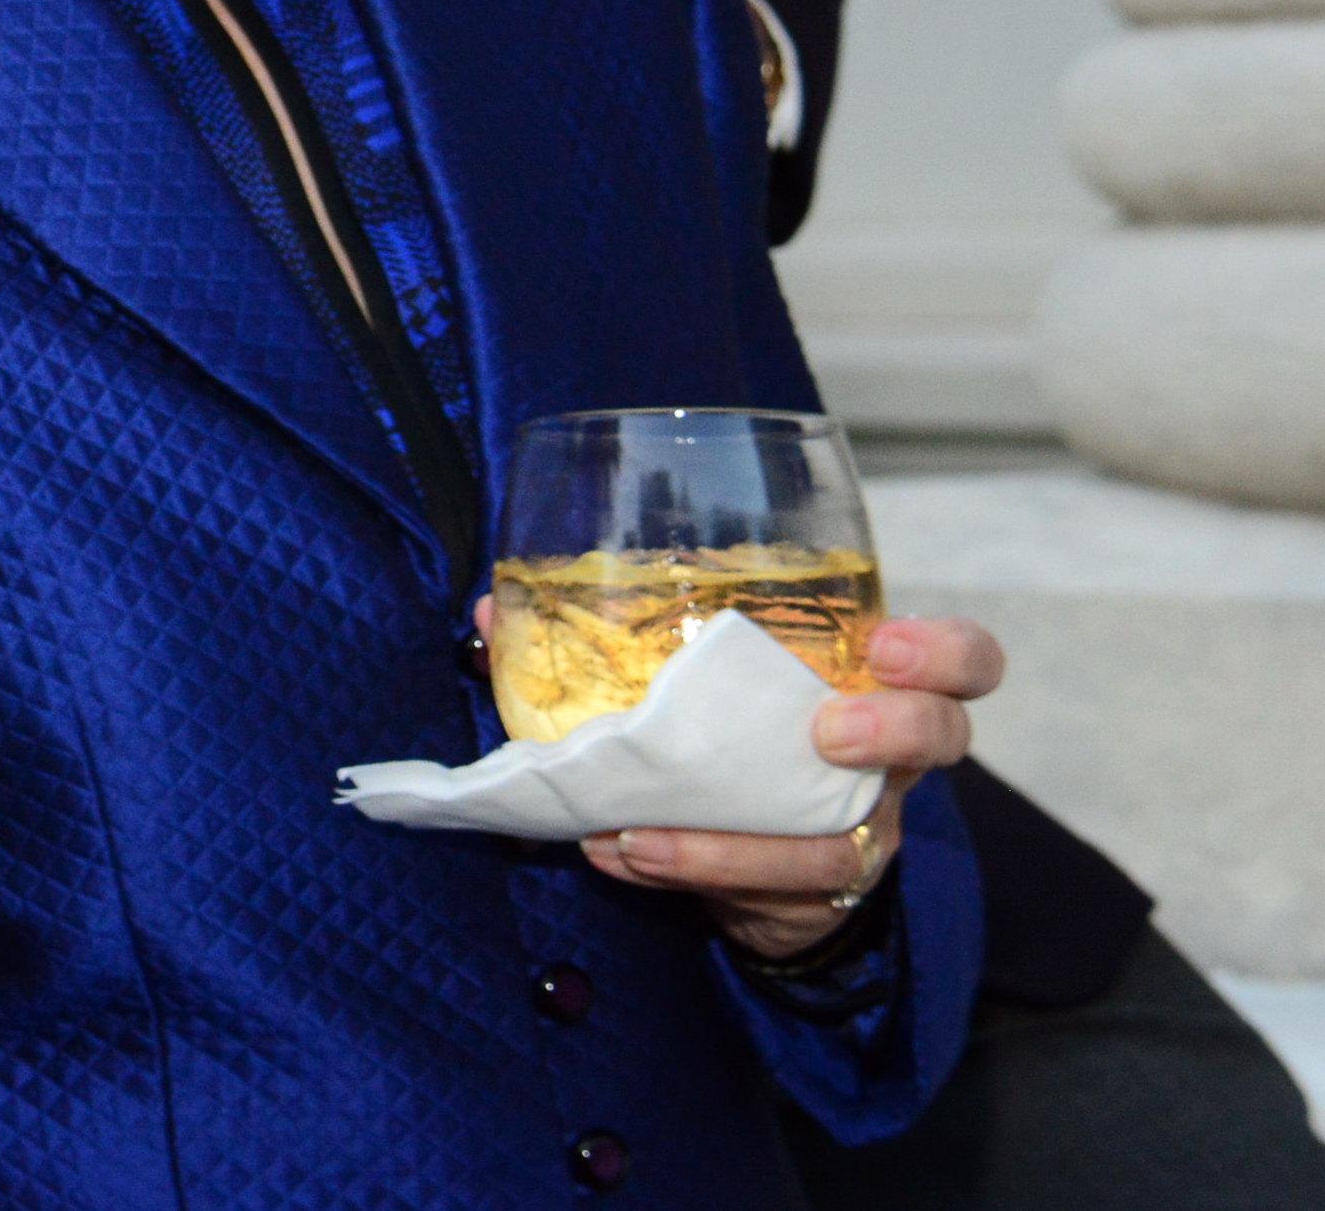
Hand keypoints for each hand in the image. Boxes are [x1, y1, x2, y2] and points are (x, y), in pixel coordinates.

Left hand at [578, 615, 1006, 959]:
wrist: (759, 856)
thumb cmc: (745, 736)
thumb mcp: (730, 685)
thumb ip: (675, 649)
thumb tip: (541, 608)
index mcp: (878, 690)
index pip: (962, 661)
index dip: (942, 651)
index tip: (882, 646)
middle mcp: (890, 763)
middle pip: (939, 736)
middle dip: (892, 729)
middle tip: (827, 735)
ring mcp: (863, 832)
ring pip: (836, 846)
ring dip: (728, 845)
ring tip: (641, 837)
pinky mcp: (820, 896)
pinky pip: (766, 893)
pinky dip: (685, 869)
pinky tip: (619, 851)